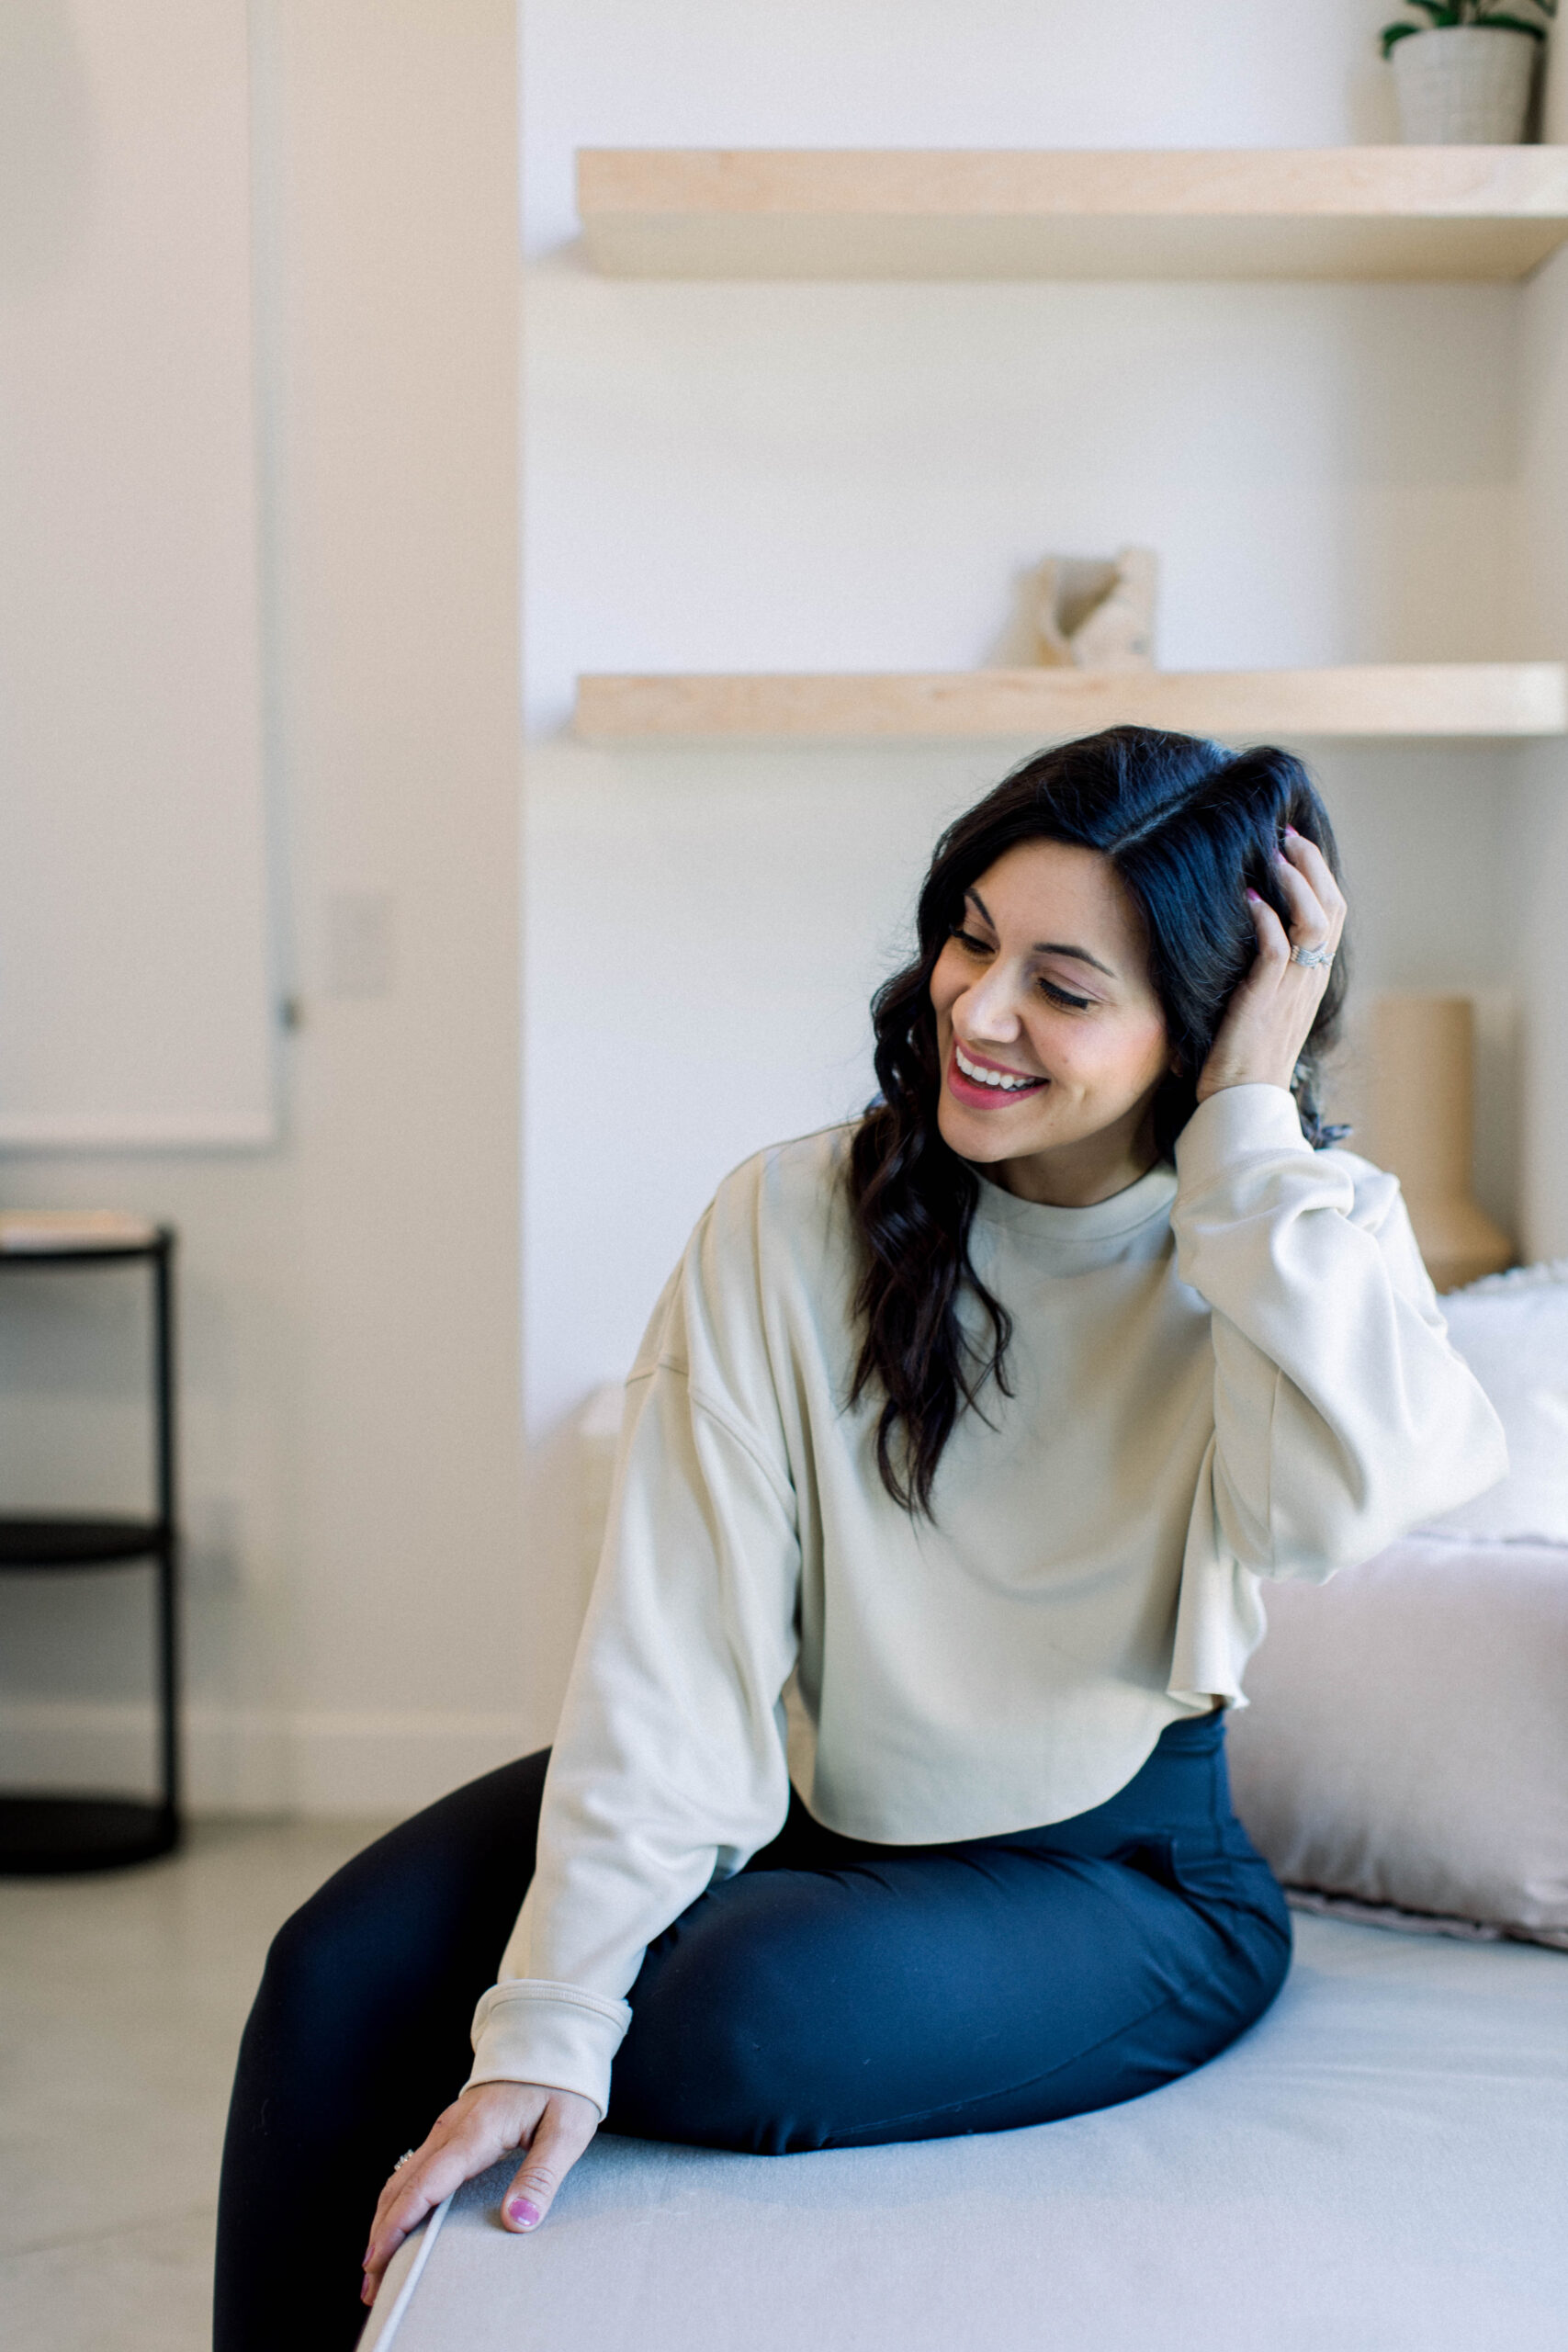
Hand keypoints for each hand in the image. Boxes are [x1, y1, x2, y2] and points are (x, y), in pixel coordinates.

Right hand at [361, 2078, 599, 2306]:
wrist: (552, 2039)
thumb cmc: (562, 2085)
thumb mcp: (567, 2129)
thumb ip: (541, 2176)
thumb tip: (516, 2221)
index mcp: (477, 2131)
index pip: (426, 2185)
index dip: (398, 2225)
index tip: (379, 2261)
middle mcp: (452, 2128)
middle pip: (401, 2186)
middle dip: (381, 2236)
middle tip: (372, 2285)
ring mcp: (447, 2127)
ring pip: (401, 2177)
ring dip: (384, 2220)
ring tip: (377, 2264)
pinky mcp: (451, 2129)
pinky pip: (414, 2168)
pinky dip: (397, 2200)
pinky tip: (398, 2223)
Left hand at [1195, 827, 1345, 1104]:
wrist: (1241, 1104)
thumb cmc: (1241, 1057)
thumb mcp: (1262, 1005)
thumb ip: (1265, 971)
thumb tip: (1247, 931)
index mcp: (1312, 979)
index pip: (1334, 915)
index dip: (1320, 875)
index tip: (1297, 844)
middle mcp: (1310, 980)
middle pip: (1333, 907)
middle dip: (1312, 864)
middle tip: (1287, 832)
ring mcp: (1292, 990)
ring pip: (1314, 920)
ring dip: (1295, 882)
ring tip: (1273, 854)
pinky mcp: (1265, 1000)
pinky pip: (1276, 948)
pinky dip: (1265, 917)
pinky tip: (1247, 897)